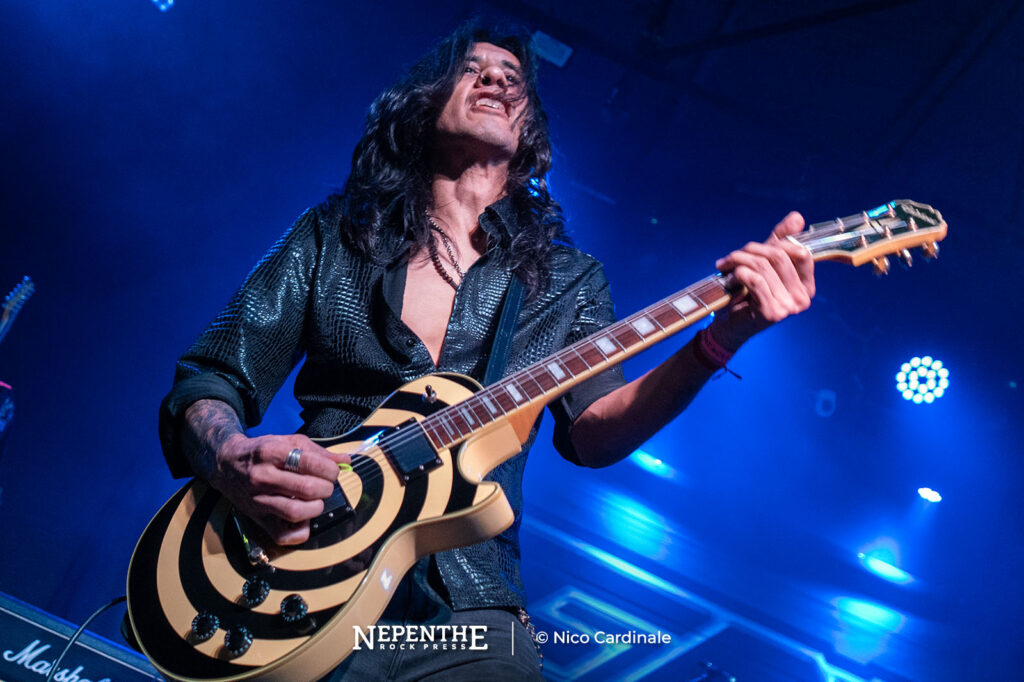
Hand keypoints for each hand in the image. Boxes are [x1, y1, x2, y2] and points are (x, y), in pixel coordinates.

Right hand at [209, 433, 349, 545]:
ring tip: (316, 500)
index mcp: (271, 452)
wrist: (226, 463)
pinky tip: (304, 519)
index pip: (309, 463)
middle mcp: (262, 476)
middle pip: (306, 488)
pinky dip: (299, 531)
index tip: (332, 472)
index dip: (329, 469)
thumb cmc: (261, 451)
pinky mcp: (256, 517)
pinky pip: (282, 534)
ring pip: (296, 512)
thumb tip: (344, 460)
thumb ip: (317, 451)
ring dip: (316, 508)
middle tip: (325, 485)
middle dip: (325, 488)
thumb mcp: (287, 442)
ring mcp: (258, 499)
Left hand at [710, 211, 814, 349]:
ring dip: (738, 261)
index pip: (801, 252)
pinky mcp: (771, 313)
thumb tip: (797, 217)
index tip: (754, 248)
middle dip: (751, 250)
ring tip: (725, 267)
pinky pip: (755, 280)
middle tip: (732, 256)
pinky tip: (729, 279)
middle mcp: (803, 298)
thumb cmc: (747, 293)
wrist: (730, 326)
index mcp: (807, 286)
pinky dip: (738, 273)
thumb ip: (780, 241)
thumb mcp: (764, 264)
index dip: (777, 243)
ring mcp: (789, 307)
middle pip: (779, 256)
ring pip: (763, 266)